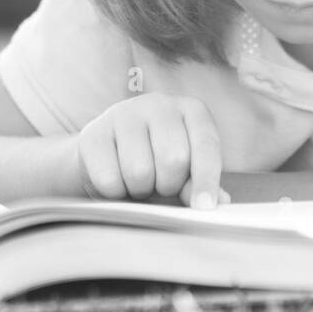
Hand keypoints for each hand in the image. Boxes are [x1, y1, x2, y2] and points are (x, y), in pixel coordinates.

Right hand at [73, 93, 229, 208]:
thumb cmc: (156, 162)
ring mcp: (124, 113)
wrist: (104, 156)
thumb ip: (199, 184)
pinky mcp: (93, 132)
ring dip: (140, 190)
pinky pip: (109, 179)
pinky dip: (114, 192)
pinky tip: (115, 180)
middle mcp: (159, 104)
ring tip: (138, 181)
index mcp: (191, 110)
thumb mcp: (184, 171)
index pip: (206, 145)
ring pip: (139, 171)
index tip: (204, 207)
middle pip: (173, 159)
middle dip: (168, 186)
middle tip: (159, 186)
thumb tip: (218, 201)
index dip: (206, 180)